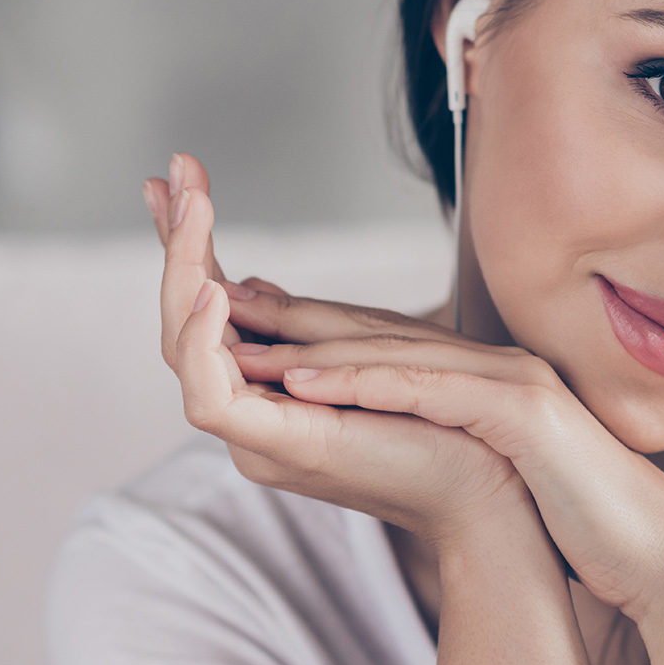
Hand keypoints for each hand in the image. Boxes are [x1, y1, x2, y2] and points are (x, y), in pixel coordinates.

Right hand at [155, 167, 528, 545]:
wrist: (491, 489)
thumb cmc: (445, 421)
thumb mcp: (366, 345)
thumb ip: (303, 321)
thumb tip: (243, 283)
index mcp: (270, 387)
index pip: (209, 307)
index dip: (188, 243)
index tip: (179, 174)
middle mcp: (252, 412)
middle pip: (183, 323)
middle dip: (175, 244)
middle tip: (173, 174)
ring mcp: (258, 434)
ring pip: (183, 353)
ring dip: (182, 275)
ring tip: (191, 213)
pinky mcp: (277, 448)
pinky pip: (211, 398)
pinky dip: (205, 341)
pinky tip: (213, 291)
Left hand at [222, 296, 663, 616]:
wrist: (646, 549)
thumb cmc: (569, 512)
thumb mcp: (491, 462)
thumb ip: (441, 430)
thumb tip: (376, 422)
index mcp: (478, 374)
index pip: (373, 337)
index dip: (300, 316)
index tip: (235, 304)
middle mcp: (492, 362)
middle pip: (372, 327)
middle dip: (288, 306)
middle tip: (215, 284)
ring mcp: (511, 380)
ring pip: (395, 351)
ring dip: (313, 344)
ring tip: (242, 338)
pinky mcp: (526, 413)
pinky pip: (436, 391)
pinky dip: (370, 384)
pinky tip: (313, 384)